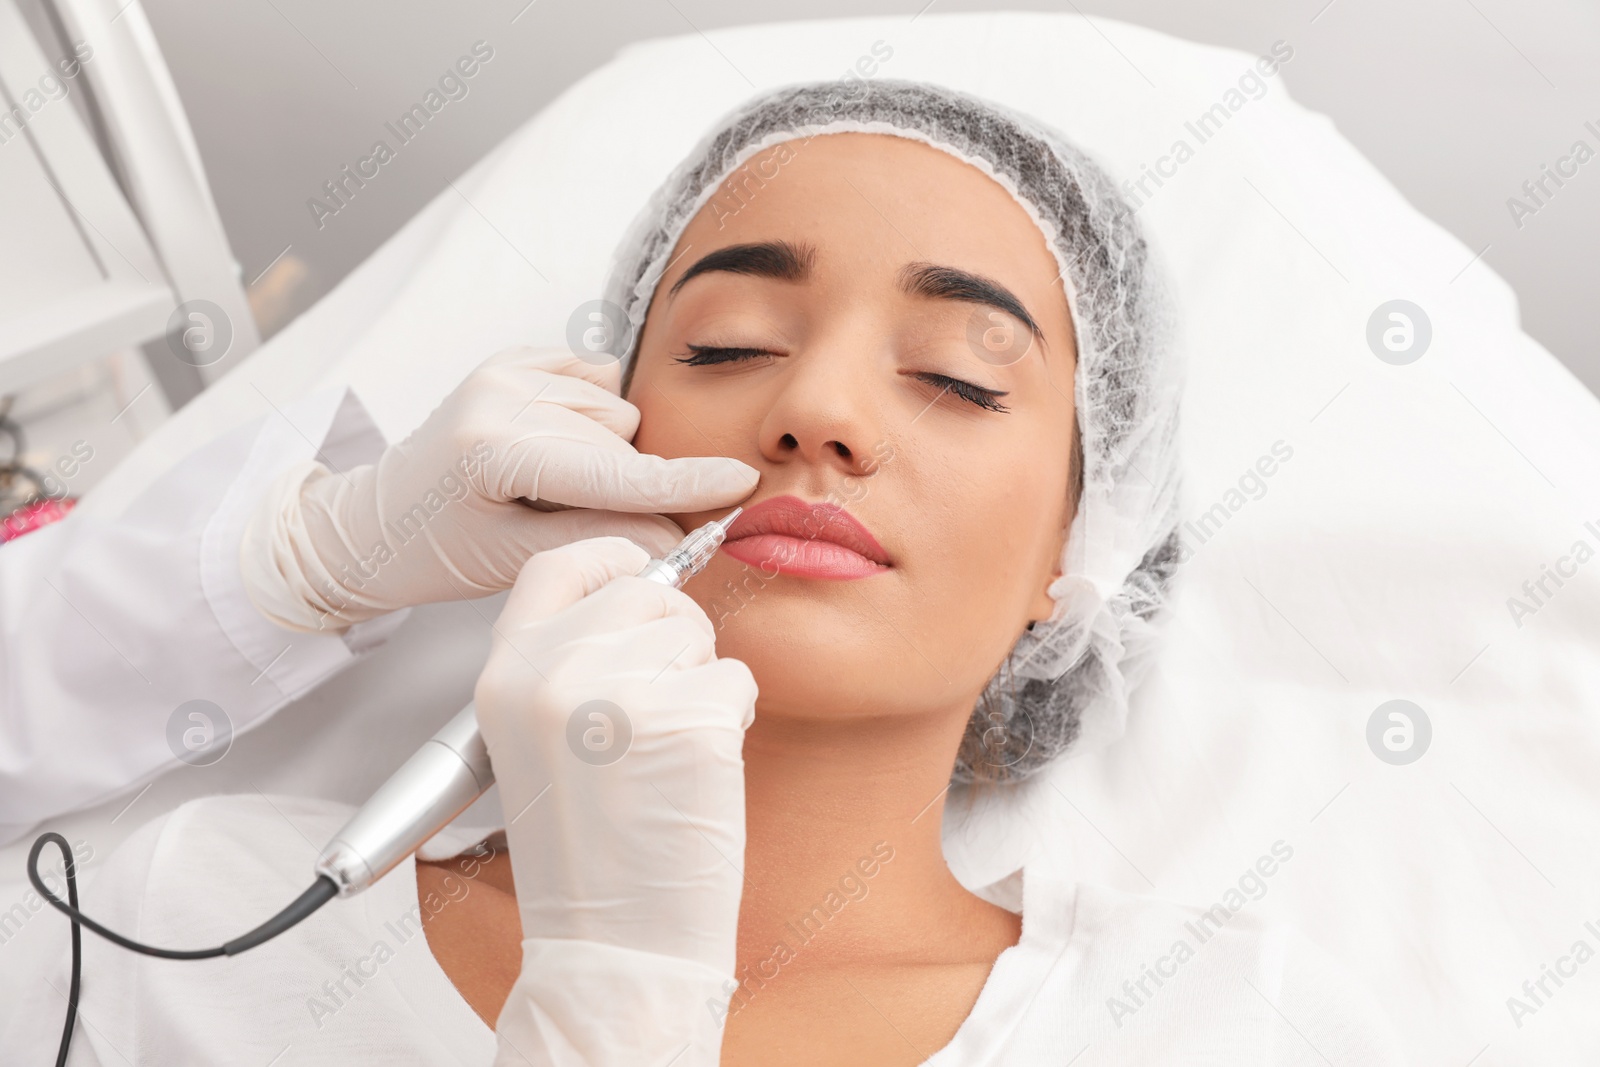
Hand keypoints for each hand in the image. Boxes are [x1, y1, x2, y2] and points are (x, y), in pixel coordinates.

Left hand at [241, 346, 758, 631]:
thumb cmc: (437, 551)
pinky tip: (557, 450)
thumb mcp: (517, 563)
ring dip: (607, 454)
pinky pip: (597, 381)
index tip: (740, 482)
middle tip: (583, 524)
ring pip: (616, 412)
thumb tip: (676, 533)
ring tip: (551, 489)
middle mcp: (501, 392)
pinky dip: (593, 418)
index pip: (613, 470)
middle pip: (621, 442)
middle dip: (629, 486)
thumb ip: (601, 540)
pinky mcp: (514, 358)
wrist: (375, 522)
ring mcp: (507, 367)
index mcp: (493, 447)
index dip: (683, 482)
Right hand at [476, 537, 755, 1065]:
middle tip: (659, 713)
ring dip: (701, 683)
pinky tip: (697, 773)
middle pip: (644, 593)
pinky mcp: (690, 718)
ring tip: (667, 755)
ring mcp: (620, 691)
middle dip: (673, 638)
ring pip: (698, 634)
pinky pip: (737, 679)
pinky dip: (734, 719)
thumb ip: (567, 658)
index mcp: (505, 674)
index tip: (642, 571)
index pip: (559, 562)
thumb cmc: (586, 850)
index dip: (612, 559)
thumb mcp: (535, 738)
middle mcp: (552, 671)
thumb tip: (643, 586)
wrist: (611, 942)